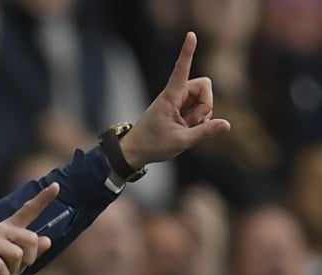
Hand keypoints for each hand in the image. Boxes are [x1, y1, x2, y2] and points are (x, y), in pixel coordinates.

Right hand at [0, 184, 55, 274]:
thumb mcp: (13, 268)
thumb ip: (29, 255)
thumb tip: (47, 240)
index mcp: (8, 231)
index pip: (27, 211)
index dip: (43, 199)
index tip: (57, 186)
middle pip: (31, 238)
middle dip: (29, 260)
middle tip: (15, 270)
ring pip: (17, 254)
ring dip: (13, 272)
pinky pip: (1, 266)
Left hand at [121, 32, 231, 168]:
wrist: (135, 152)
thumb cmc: (152, 145)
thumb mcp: (180, 141)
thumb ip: (205, 133)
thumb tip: (227, 125)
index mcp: (170, 97)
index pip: (180, 70)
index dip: (187, 53)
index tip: (191, 35)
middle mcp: (175, 94)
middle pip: (205, 86)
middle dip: (206, 104)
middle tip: (192, 123)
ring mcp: (178, 101)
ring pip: (204, 98)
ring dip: (202, 114)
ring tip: (185, 127)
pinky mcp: (181, 108)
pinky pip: (200, 108)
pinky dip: (199, 118)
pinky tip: (187, 128)